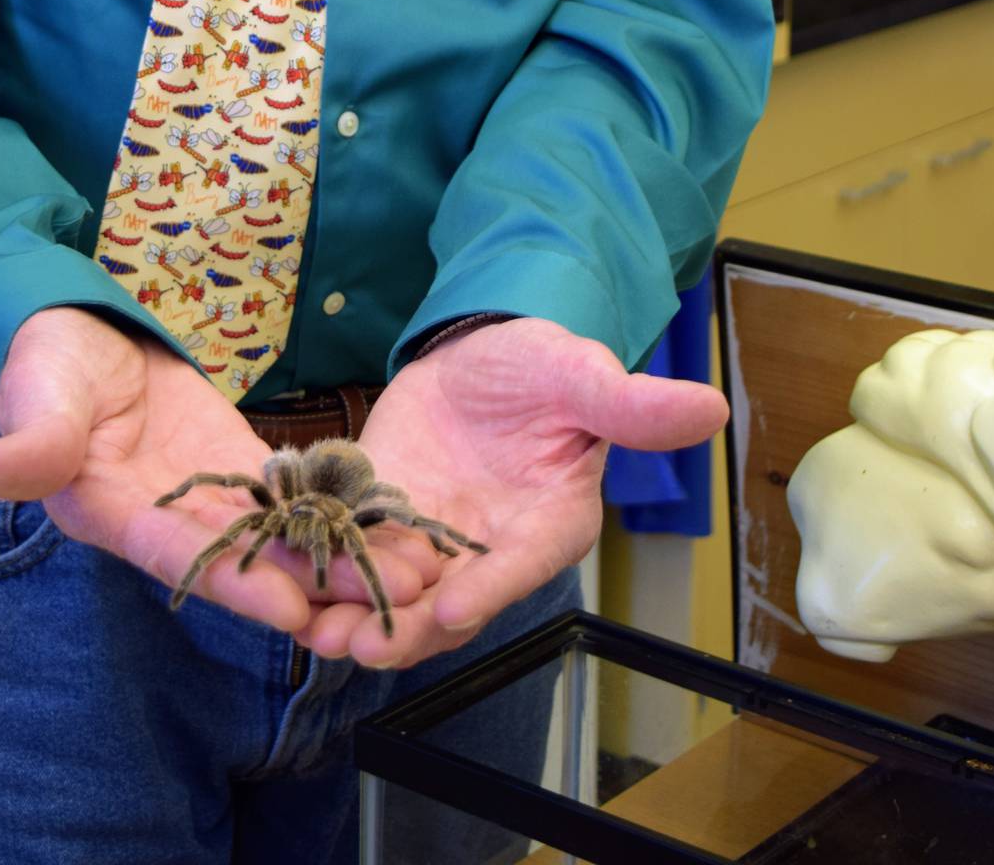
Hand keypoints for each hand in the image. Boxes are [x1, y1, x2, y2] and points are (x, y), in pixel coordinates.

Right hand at [0, 307, 431, 632]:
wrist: (74, 333)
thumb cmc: (47, 361)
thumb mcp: (37, 389)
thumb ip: (32, 435)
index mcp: (110, 511)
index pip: (176, 554)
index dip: (232, 581)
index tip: (289, 609)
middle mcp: (165, 521)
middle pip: (243, 560)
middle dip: (311, 587)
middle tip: (378, 608)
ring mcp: (205, 498)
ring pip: (276, 536)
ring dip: (339, 557)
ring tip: (410, 575)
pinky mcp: (234, 468)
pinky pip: (288, 494)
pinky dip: (335, 508)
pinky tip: (389, 522)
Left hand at [293, 316, 727, 669]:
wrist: (482, 351)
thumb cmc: (544, 367)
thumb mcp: (583, 375)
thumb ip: (633, 405)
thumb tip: (709, 408)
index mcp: (549, 524)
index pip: (519, 569)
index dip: (485, 592)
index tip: (448, 609)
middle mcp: (489, 550)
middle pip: (446, 603)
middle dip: (400, 628)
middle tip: (354, 643)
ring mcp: (432, 540)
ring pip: (392, 592)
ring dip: (351, 612)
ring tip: (308, 627)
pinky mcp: (384, 516)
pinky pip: (352, 552)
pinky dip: (321, 567)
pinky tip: (285, 574)